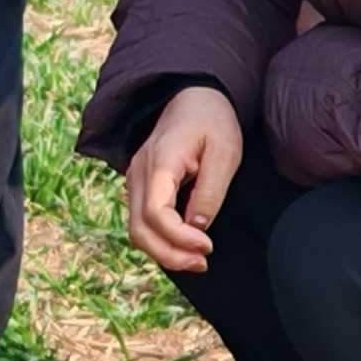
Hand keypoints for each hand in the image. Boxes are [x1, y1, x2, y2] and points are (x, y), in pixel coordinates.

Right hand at [123, 85, 246, 275]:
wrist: (193, 97)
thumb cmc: (212, 122)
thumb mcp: (225, 152)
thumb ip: (211, 191)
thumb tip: (198, 228)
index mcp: (160, 161)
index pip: (156, 213)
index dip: (179, 238)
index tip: (208, 245)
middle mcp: (139, 172)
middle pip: (139, 229)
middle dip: (169, 254)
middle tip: (202, 262)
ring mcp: (135, 179)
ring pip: (136, 230)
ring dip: (163, 252)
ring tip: (196, 260)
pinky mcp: (141, 186)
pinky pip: (141, 222)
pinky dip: (159, 241)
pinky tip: (184, 247)